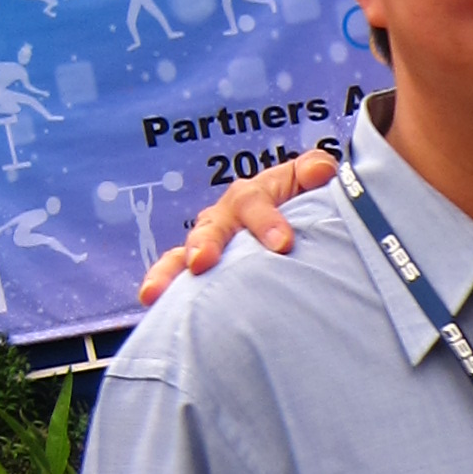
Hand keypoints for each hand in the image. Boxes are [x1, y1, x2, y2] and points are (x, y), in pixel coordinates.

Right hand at [140, 152, 335, 301]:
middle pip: (209, 230)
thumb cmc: (297, 204)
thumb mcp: (306, 183)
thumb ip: (313, 171)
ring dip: (169, 271)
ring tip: (156, 290)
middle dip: (205, 245)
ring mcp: (206, 246)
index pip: (253, 203)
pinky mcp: (197, 272)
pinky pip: (175, 277)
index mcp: (250, 197)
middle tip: (203, 261)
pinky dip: (162, 287)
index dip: (265, 221)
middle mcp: (222, 219)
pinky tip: (151, 303)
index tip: (283, 244)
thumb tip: (321, 170)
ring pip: (181, 255)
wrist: (287, 230)